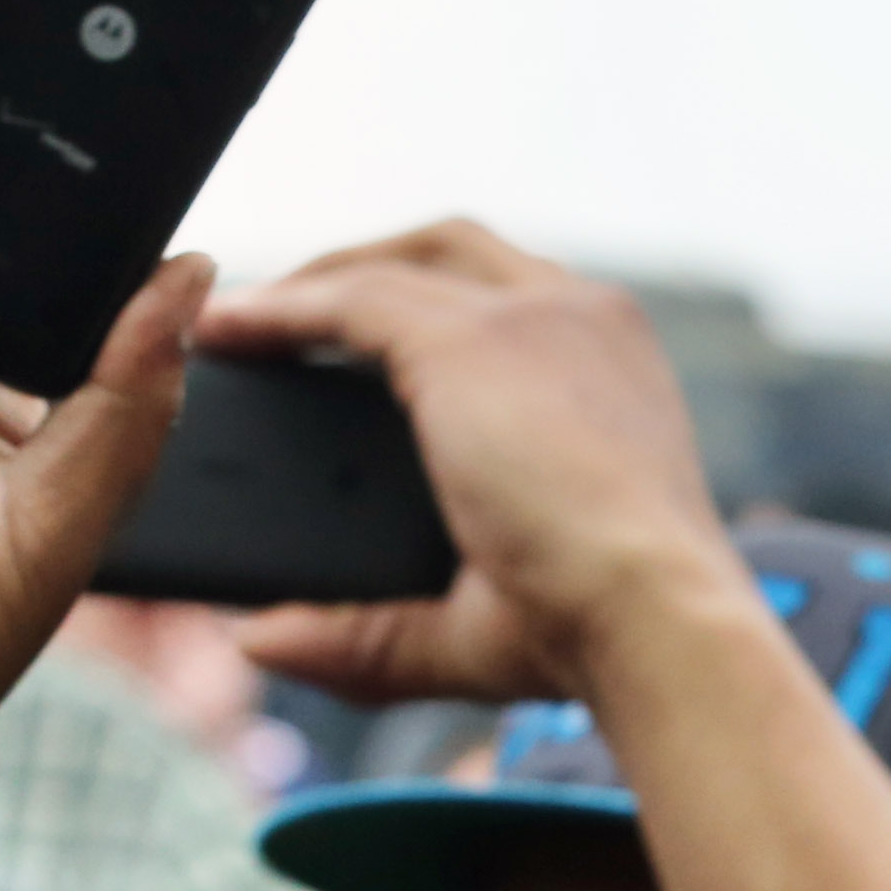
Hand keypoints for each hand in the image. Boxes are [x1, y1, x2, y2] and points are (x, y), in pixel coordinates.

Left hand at [197, 223, 748, 708]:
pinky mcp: (470, 340)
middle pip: (455, 252)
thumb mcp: (481, 616)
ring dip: (317, 281)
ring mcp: (529, 318)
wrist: (659, 626)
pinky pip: (349, 301)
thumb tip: (261, 638)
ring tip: (248, 323)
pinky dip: (282, 314)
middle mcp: (585, 318)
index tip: (370, 344)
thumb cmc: (603, 635)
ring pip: (398, 262)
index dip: (432, 308)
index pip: (513, 301)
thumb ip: (373, 626)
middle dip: (367, 269)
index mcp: (617, 368)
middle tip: (293, 319)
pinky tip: (231, 337)